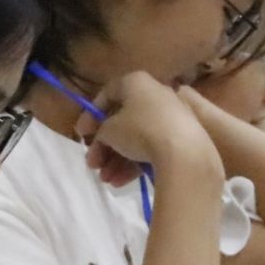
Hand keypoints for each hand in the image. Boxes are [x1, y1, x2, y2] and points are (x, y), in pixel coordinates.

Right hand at [74, 72, 221, 184]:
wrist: (183, 150)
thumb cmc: (139, 130)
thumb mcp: (109, 131)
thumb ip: (100, 132)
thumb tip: (103, 138)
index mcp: (136, 82)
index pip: (107, 94)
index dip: (90, 115)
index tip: (81, 135)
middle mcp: (155, 94)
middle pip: (123, 121)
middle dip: (105, 146)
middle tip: (93, 164)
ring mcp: (171, 116)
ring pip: (137, 138)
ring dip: (117, 160)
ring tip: (106, 180)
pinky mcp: (182, 137)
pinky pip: (153, 148)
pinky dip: (135, 163)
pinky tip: (121, 182)